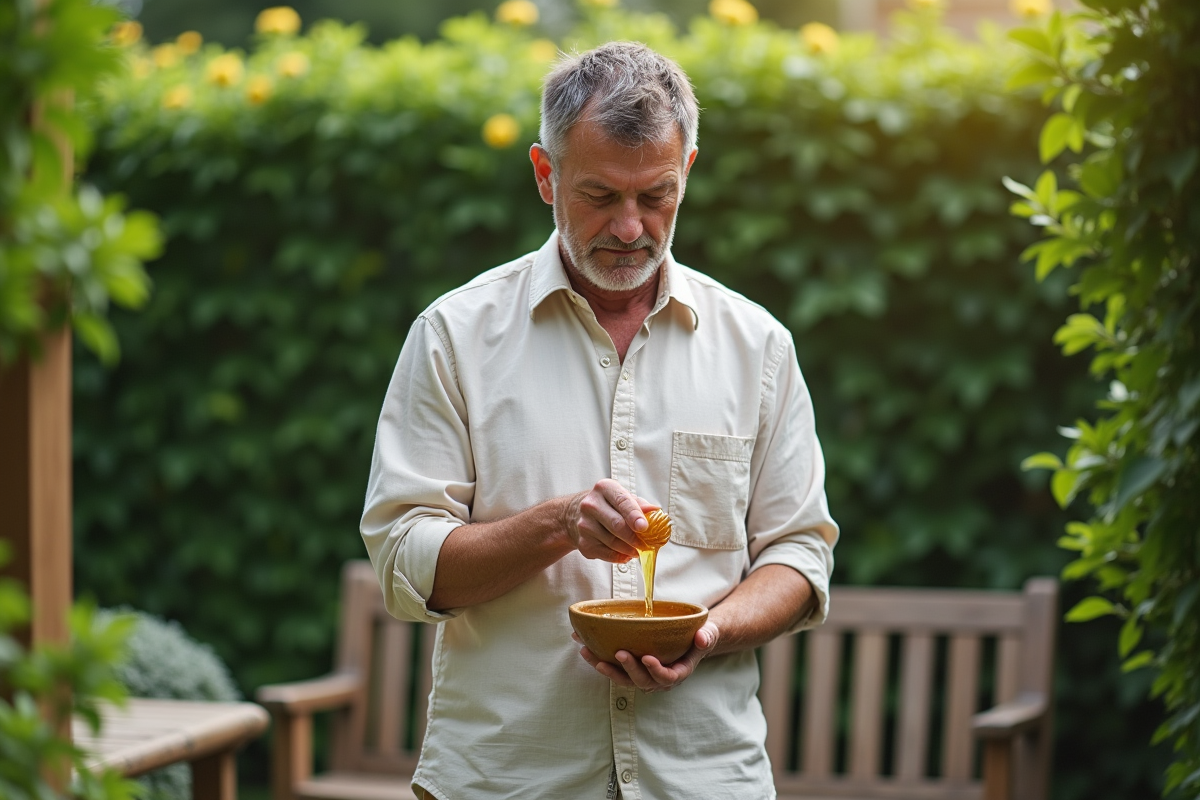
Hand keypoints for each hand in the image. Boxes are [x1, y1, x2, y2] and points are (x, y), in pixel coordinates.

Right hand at [564, 479, 654, 562]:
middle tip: (645, 544)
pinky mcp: (583, 543)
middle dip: (634, 537)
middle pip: (617, 525)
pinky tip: (626, 554)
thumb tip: (655, 511)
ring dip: (629, 549)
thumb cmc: (606, 505)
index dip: (634, 515)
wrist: (575, 515)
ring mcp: (584, 525)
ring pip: (613, 542)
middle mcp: (591, 505)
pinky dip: (619, 557)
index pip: (622, 501)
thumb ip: (639, 504)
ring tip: (637, 549)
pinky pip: (606, 554)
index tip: (644, 527)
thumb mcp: (622, 497)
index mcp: (604, 488)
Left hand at [573, 621, 719, 691]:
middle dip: (629, 669)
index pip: (667, 677)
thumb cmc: (699, 637)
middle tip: (619, 653)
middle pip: (641, 681)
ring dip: (605, 667)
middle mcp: (658, 679)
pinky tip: (583, 646)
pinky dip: (598, 658)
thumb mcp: (708, 635)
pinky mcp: (631, 669)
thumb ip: (707, 637)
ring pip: (622, 678)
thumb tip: (702, 638)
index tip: (647, 657)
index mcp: (678, 673)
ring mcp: (643, 676)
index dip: (656, 670)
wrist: (691, 641)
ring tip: (588, 653)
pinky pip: (614, 668)